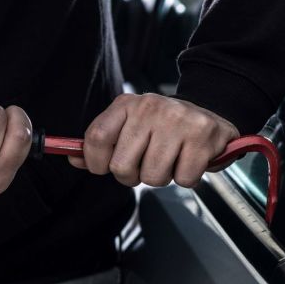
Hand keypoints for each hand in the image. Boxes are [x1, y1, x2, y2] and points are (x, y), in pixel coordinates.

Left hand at [71, 93, 238, 187]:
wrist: (210, 113)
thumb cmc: (165, 126)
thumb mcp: (130, 126)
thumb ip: (102, 143)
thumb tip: (74, 158)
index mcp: (127, 104)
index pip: (96, 138)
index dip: (96, 162)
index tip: (104, 168)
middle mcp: (150, 108)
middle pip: (122, 167)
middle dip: (134, 176)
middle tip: (147, 164)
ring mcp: (178, 120)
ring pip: (153, 177)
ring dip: (162, 178)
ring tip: (171, 160)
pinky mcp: (203, 136)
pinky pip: (183, 179)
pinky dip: (187, 177)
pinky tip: (190, 160)